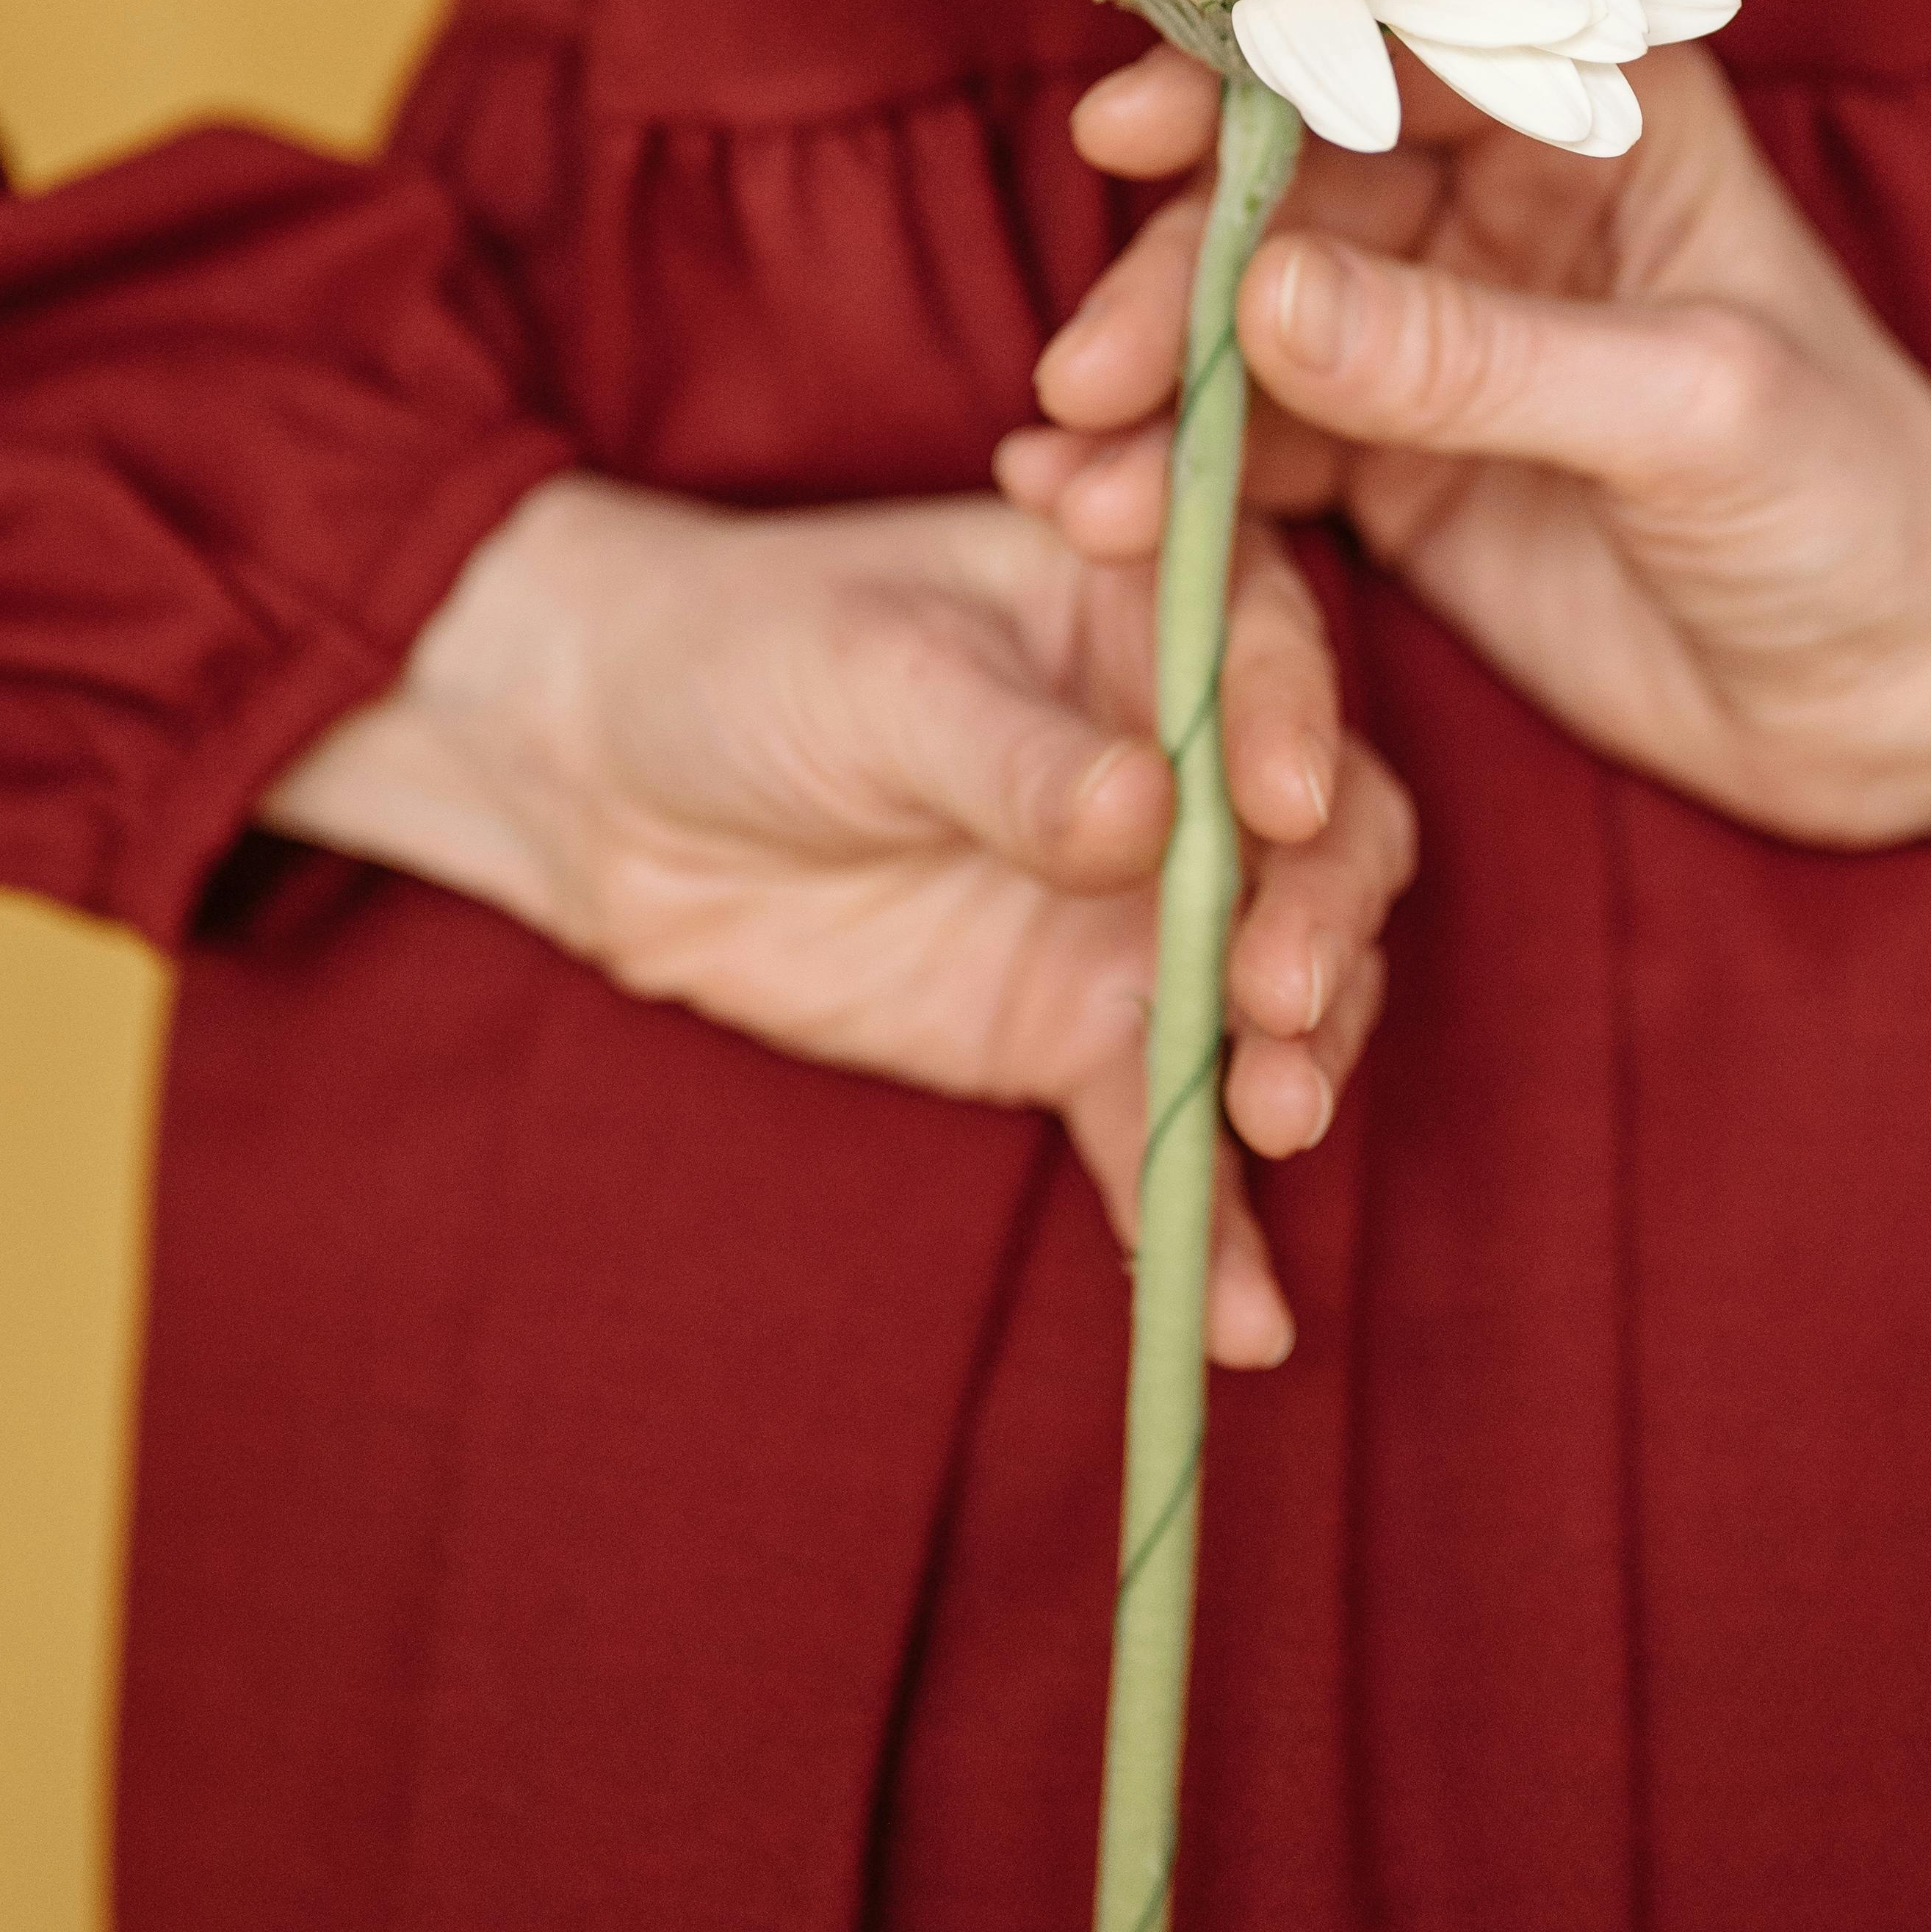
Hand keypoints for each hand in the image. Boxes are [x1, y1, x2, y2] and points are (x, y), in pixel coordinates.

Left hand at [259, 473, 1416, 1363]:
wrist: (609, 786)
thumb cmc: (746, 662)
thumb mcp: (872, 678)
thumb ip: (1011, 755)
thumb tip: (1147, 813)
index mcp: (1149, 615)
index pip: (1273, 662)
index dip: (1298, 732)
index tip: (1283, 813)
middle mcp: (1186, 765)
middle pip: (1320, 844)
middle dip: (1322, 924)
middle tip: (1281, 1001)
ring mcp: (1143, 911)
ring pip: (1273, 997)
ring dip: (1296, 1064)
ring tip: (1277, 1123)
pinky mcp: (1078, 1034)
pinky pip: (1163, 1130)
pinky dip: (1204, 1218)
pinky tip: (1238, 1316)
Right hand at [1000, 44, 1930, 849]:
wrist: (1915, 694)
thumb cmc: (1862, 506)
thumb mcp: (1691, 411)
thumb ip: (1478, 356)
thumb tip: (1270, 292)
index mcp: (1596, 114)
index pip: (1392, 50)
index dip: (1246, 75)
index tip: (1128, 131)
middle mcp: (1495, 199)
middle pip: (1281, 192)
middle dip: (1174, 275)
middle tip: (1093, 375)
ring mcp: (1433, 335)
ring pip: (1244, 325)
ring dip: (1152, 391)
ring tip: (1078, 478)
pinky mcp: (1396, 465)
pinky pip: (1256, 450)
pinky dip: (1172, 479)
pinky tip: (1088, 513)